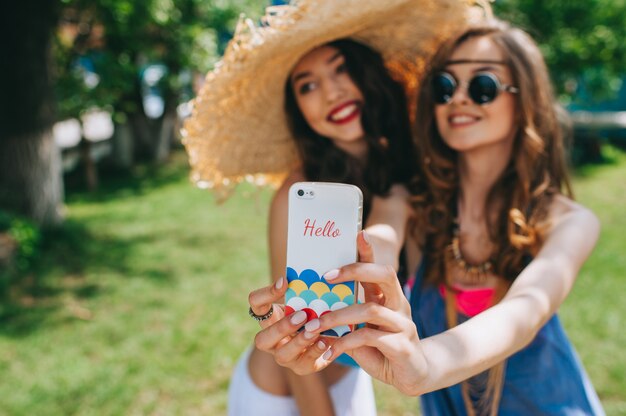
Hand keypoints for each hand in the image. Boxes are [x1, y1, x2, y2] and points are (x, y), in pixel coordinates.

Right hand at [248, 272, 331, 373]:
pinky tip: (325, 342)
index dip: (266, 294)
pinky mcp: (302, 367)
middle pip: (262, 340)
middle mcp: (271, 340)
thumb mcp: (306, 301)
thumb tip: (316, 273)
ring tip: (314, 330)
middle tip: (302, 315)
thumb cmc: (313, 313)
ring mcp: (285, 356)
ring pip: (283, 355)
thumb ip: (304, 292)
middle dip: (281, 328)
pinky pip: (305, 363)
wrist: (326, 338)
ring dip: (299, 342)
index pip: (256, 304)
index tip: (284, 281)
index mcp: (269, 318)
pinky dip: (316, 352)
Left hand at [264, 231, 427, 394]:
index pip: (379, 268)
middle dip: (356, 271)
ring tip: (315, 325)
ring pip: (370, 310)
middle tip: (326, 277)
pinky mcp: (402, 346)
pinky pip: (370, 338)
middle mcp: (399, 305)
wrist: (412, 376)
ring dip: (338, 316)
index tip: (357, 234)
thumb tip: (310, 310)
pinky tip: (329, 351)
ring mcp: (403, 324)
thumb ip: (343, 319)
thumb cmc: (381, 349)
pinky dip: (345, 343)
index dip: (369, 251)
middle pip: (385, 275)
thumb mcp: (360, 331)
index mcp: (388, 298)